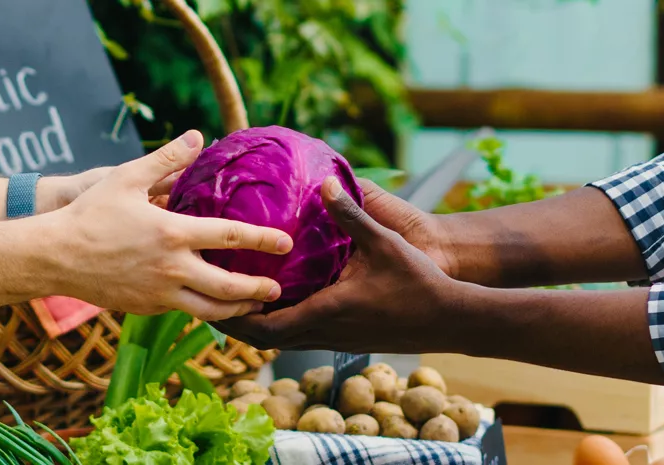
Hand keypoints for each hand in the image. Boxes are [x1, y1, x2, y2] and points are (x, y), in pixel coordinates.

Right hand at [36, 131, 293, 320]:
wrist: (54, 256)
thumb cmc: (90, 213)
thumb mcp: (126, 177)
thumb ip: (166, 158)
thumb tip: (197, 136)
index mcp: (172, 233)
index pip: (230, 238)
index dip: (262, 240)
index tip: (285, 243)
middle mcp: (171, 268)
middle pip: (228, 287)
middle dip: (258, 290)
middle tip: (277, 289)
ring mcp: (158, 293)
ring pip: (209, 311)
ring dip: (236, 310)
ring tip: (254, 306)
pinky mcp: (145, 308)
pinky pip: (183, 312)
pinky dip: (204, 311)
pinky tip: (213, 305)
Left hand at [214, 177, 464, 352]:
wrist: (452, 318)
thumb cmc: (420, 282)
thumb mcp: (384, 242)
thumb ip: (350, 213)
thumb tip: (324, 179)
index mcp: (325, 313)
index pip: (265, 328)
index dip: (233, 318)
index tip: (211, 299)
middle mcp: (325, 332)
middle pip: (266, 339)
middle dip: (236, 323)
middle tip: (213, 297)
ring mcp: (337, 339)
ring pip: (285, 339)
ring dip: (260, 323)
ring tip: (239, 294)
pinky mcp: (349, 339)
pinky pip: (304, 334)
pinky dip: (284, 321)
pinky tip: (284, 297)